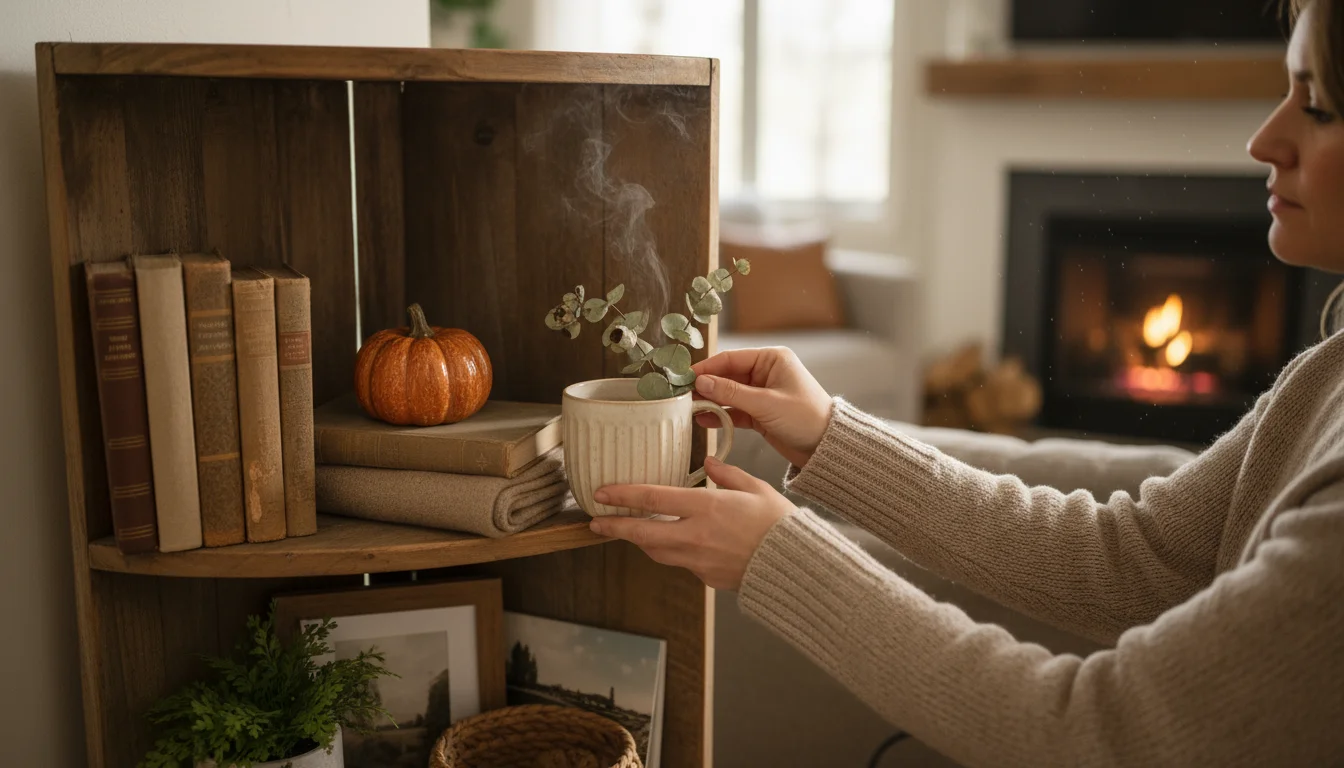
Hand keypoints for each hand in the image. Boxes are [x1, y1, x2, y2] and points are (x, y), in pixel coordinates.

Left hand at [587, 457, 792, 590]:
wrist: (794, 566)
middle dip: (615, 527)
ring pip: (656, 551)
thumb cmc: (779, 525)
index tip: (602, 492)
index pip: (653, 498)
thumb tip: (709, 461)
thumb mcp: (755, 488)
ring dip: (640, 540)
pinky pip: (680, 562)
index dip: (623, 495)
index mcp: (706, 507)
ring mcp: (698, 560)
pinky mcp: (705, 577)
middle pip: (642, 532)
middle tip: (595, 522)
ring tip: (629, 530)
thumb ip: (727, 474)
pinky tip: (674, 543)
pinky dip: (672, 551)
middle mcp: (696, 535)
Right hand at [691, 347, 831, 467]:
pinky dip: (720, 415)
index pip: (730, 359)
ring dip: (711, 402)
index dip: (706, 368)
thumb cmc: (806, 418)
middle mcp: (765, 373)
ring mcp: (762, 393)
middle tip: (682, 396)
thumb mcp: (766, 404)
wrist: (826, 448)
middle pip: (726, 376)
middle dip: (706, 387)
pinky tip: (704, 421)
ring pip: (728, 395)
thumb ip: (732, 393)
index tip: (685, 378)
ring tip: (689, 410)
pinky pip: (734, 411)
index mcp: (772, 359)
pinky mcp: (760, 413)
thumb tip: (701, 382)